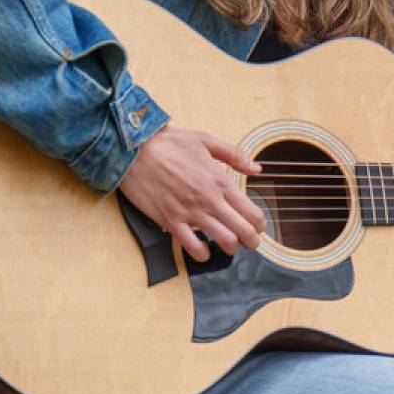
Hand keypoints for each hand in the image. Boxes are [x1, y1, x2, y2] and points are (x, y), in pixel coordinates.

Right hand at [117, 126, 264, 261]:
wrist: (133, 149)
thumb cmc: (168, 142)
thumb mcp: (205, 140)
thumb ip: (234, 155)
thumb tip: (256, 168)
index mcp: (220, 181)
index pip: (252, 212)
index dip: (260, 224)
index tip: (258, 227)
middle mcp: (209, 199)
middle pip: (243, 231)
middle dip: (252, 241)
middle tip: (250, 243)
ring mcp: (190, 212)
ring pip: (223, 241)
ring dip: (230, 248)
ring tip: (229, 246)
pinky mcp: (170, 221)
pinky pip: (192, 247)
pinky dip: (202, 253)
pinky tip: (203, 250)